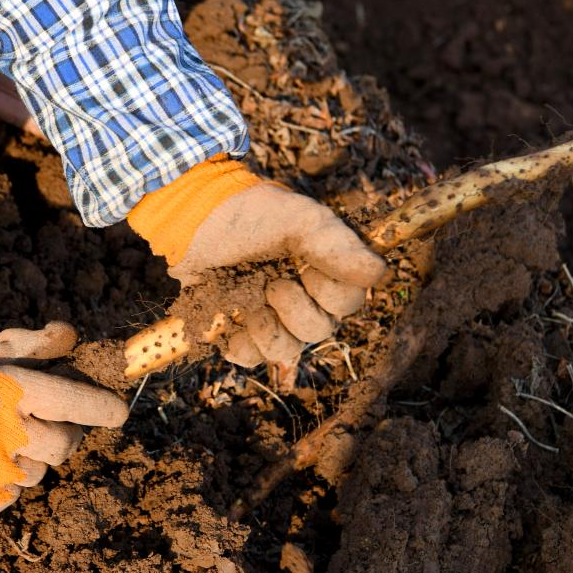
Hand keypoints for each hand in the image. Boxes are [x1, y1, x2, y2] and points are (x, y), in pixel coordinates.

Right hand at [0, 322, 126, 518]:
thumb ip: (29, 342)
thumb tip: (69, 336)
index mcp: (15, 392)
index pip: (76, 403)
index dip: (103, 409)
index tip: (118, 413)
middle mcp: (9, 434)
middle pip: (64, 446)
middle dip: (66, 435)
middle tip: (52, 423)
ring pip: (38, 475)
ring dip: (33, 460)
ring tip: (9, 442)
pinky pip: (5, 502)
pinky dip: (2, 488)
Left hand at [167, 184, 386, 367]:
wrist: (193, 220)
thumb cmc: (248, 214)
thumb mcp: (298, 219)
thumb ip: (337, 246)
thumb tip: (380, 272)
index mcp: (324, 270)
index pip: (348, 302)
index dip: (329, 293)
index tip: (306, 267)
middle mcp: (303, 296)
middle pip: (320, 330)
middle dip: (294, 308)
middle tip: (272, 281)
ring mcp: (271, 316)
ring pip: (287, 348)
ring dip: (267, 326)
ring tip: (249, 299)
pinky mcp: (239, 331)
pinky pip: (251, 358)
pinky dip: (240, 343)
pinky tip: (232, 320)